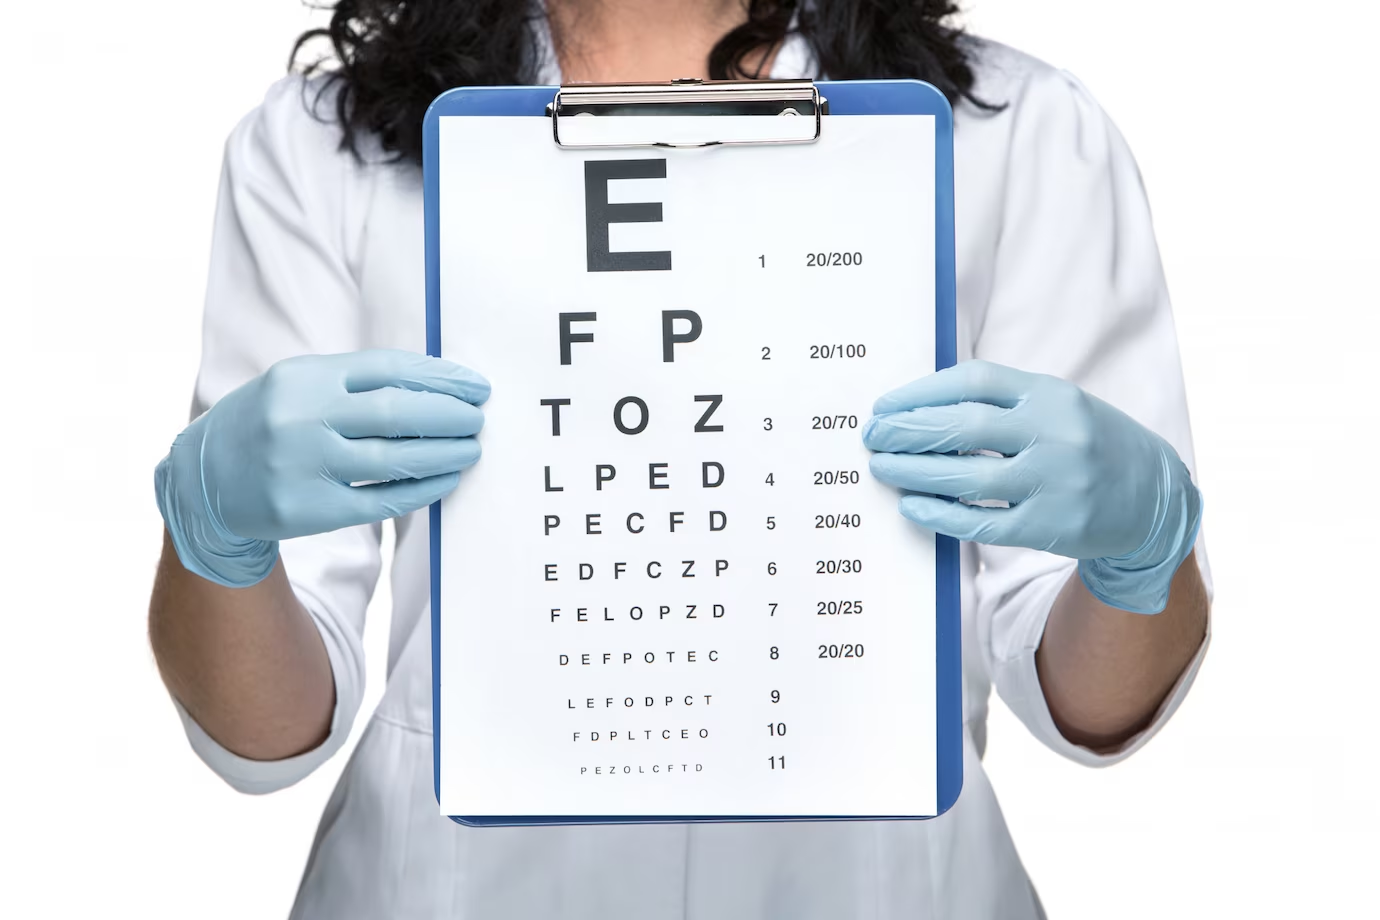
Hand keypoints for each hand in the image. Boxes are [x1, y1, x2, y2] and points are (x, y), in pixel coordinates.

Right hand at [155, 350, 489, 587]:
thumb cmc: (270, 424)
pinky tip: (444, 480)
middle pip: (396, 411)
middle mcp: (303, 417)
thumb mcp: (298, 386)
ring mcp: (304, 465)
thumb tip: (437, 386)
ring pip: (394, 457)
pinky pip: (381, 498)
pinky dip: (421, 489)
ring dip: (443, 453)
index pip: (388, 369)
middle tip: (479, 418)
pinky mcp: (309, 509)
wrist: (204, 481)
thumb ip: (356, 382)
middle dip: (448, 414)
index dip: (440, 377)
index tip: (475, 387)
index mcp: (304, 376)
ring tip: (471, 448)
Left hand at [863, 360, 1200, 613]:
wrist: (1151, 497)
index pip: (975, 380)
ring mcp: (1054, 483)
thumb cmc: (1085, 443)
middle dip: (909, 430)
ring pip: (967, 477)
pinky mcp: (1049, 528)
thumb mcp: (1055, 406)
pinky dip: (941, 514)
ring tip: (882, 468)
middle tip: (873, 436)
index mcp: (1051, 395)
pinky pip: (982, 523)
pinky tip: (912, 506)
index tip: (886, 405)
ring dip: (915, 472)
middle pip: (965, 425)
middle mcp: (1054, 434)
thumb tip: (920, 406)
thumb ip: (1001, 401)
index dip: (923, 391)